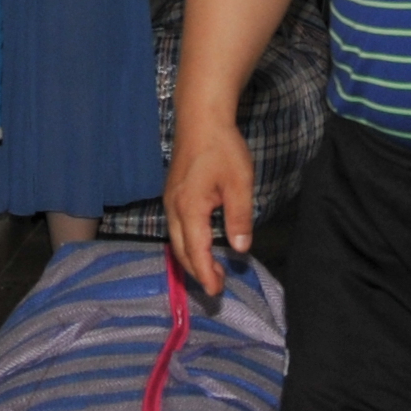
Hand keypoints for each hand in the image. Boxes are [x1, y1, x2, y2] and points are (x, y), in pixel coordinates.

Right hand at [165, 118, 254, 298]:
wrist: (200, 118)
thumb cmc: (222, 148)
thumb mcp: (239, 183)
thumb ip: (239, 218)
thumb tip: (240, 249)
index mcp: (190, 209)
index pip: (196, 252)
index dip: (206, 275)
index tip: (217, 292)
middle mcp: (174, 209)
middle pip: (181, 251)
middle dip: (197, 272)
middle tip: (217, 286)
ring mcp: (170, 200)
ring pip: (176, 240)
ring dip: (191, 258)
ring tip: (211, 269)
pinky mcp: (172, 193)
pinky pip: (175, 228)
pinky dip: (187, 243)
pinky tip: (201, 243)